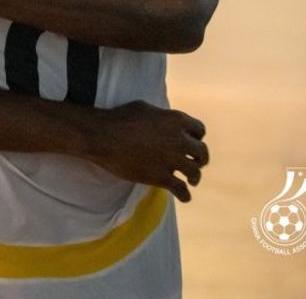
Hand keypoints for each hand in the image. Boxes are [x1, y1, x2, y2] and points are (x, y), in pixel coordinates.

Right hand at [88, 100, 208, 202]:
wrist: (103, 136)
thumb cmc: (120, 117)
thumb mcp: (146, 108)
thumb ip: (162, 117)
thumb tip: (166, 122)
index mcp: (176, 120)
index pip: (200, 130)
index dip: (197, 137)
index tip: (192, 142)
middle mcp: (179, 140)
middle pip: (201, 152)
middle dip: (200, 158)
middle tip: (196, 163)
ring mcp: (171, 160)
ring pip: (194, 172)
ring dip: (194, 177)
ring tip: (191, 180)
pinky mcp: (161, 177)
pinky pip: (181, 189)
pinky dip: (184, 194)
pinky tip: (184, 197)